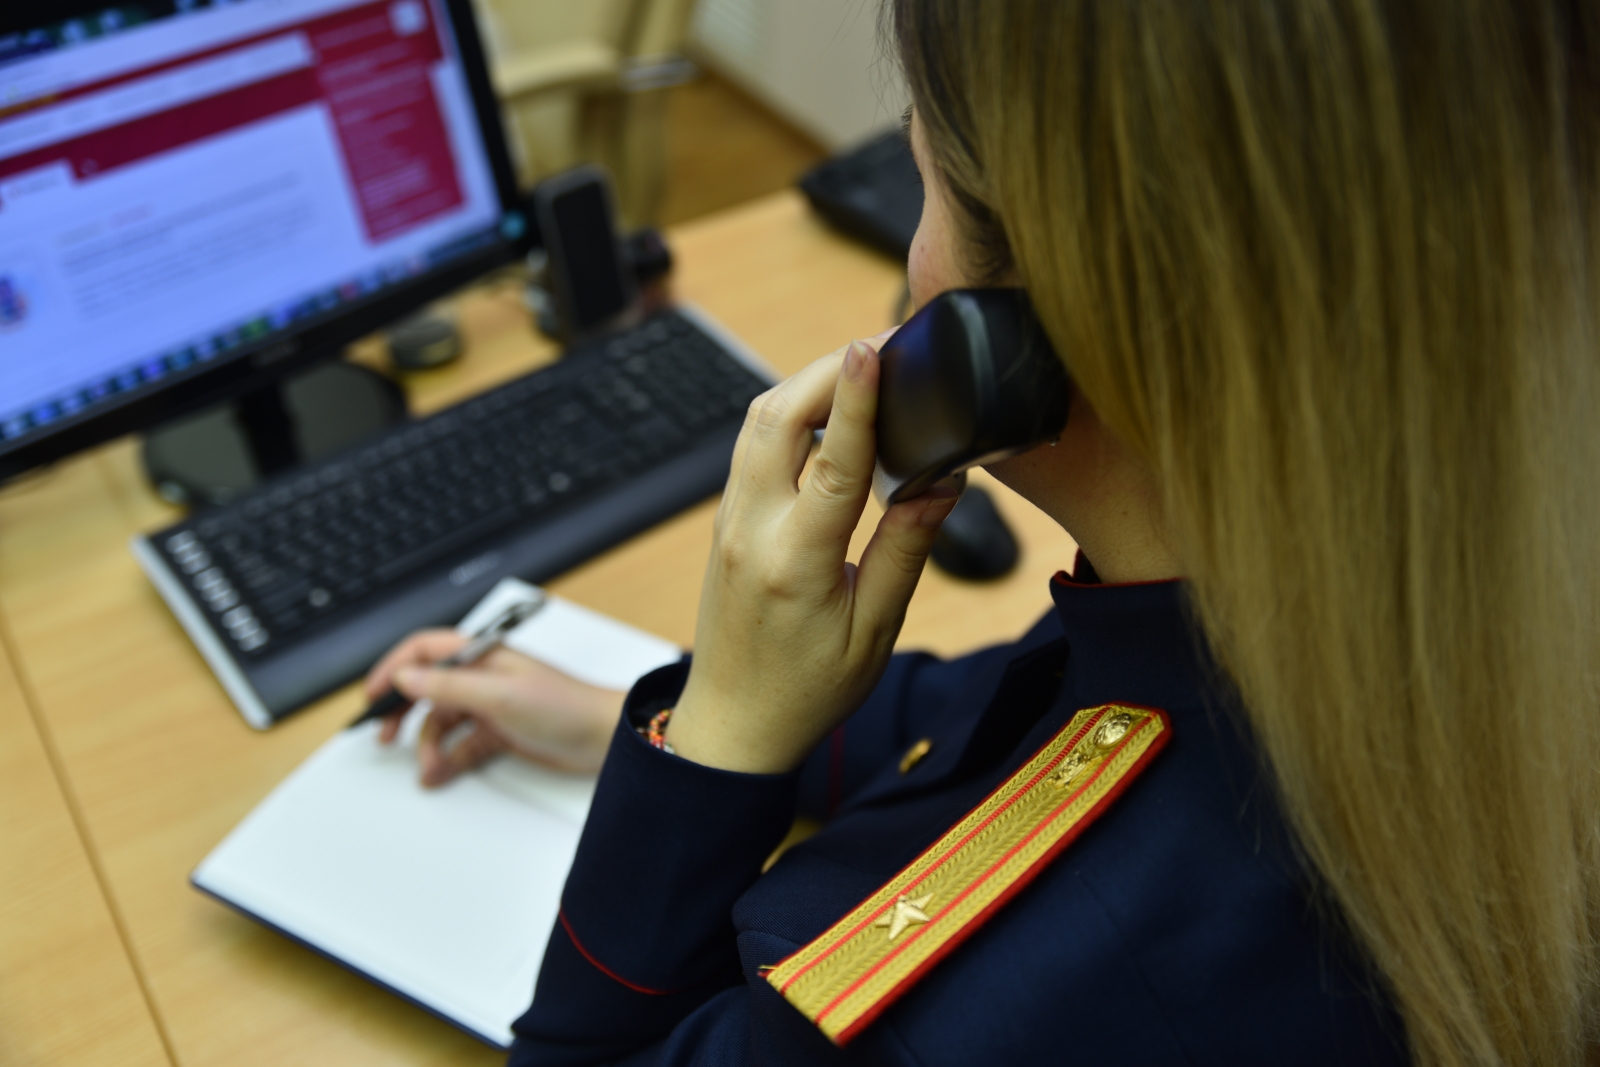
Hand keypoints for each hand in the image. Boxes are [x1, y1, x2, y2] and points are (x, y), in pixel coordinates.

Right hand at [363, 630, 626, 785]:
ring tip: (427, 767)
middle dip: (403, 711)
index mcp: (481, 654)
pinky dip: (447, 760)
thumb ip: (449, 685)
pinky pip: (461, 745)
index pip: (424, 649)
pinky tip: (438, 774)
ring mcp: (490, 705)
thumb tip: (405, 676)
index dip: (394, 667)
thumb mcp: (499, 695)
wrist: (604, 738)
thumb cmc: (565, 705)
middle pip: (426, 687)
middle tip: (385, 736)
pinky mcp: (500, 733)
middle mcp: (482, 676)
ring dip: (428, 745)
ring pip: (442, 722)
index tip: (373, 695)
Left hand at [667, 337, 958, 773]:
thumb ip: (906, 551)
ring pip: (756, 424)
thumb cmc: (807, 691)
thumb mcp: (875, 631)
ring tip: (861, 372)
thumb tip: (942, 482)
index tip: (873, 347)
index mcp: (796, 563)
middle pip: (776, 417)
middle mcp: (751, 530)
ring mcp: (729, 521)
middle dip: (828, 370)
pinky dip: (788, 416)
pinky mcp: (724, 521)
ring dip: (804, 387)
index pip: (832, 462)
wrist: (731, 726)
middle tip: (883, 347)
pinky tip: (827, 416)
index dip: (857, 399)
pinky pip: (751, 447)